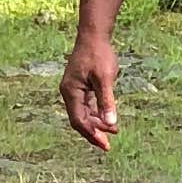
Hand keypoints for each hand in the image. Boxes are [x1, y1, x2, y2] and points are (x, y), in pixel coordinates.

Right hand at [60, 29, 118, 153]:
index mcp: (71, 91)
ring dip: (96, 124)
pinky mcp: (79, 88)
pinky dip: (96, 114)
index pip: (79, 120)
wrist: (93, 36)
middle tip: (108, 145)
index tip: (105, 144)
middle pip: (79, 120)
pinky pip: (86, 106)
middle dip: (94, 133)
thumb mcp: (106, 78)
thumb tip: (111, 124)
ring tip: (113, 131)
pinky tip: (107, 120)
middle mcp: (68, 93)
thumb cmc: (99, 55)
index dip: (91, 133)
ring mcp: (73, 90)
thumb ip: (107, 101)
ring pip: (83, 114)